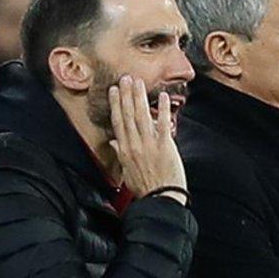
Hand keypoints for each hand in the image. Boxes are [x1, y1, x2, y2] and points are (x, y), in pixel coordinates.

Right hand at [109, 76, 186, 203]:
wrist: (160, 199)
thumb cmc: (145, 188)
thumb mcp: (127, 172)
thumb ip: (120, 154)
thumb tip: (113, 143)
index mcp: (125, 150)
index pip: (118, 122)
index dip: (115, 105)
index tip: (113, 90)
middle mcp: (135, 145)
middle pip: (128, 115)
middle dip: (126, 95)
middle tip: (125, 78)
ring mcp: (149, 145)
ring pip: (142, 116)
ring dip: (139, 97)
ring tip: (138, 82)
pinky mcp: (165, 147)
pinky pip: (163, 124)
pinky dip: (163, 110)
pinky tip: (162, 96)